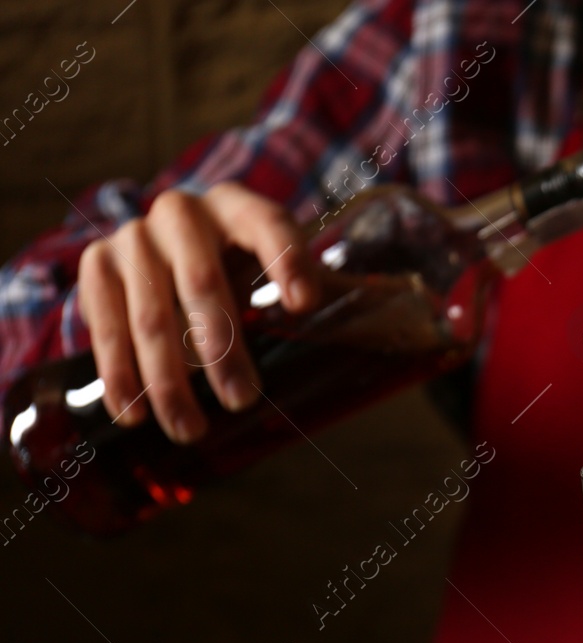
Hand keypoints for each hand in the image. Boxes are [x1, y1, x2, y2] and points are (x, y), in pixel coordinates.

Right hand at [77, 182, 320, 443]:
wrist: (161, 253)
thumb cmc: (243, 272)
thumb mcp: (283, 275)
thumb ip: (329, 298)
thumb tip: (419, 335)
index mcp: (241, 208)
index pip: (269, 226)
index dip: (287, 261)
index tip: (304, 304)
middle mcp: (183, 214)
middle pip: (203, 281)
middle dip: (222, 349)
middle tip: (242, 401)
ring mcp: (135, 237)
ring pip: (151, 312)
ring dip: (169, 379)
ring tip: (190, 430)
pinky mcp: (97, 265)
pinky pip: (103, 323)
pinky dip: (119, 373)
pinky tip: (133, 412)